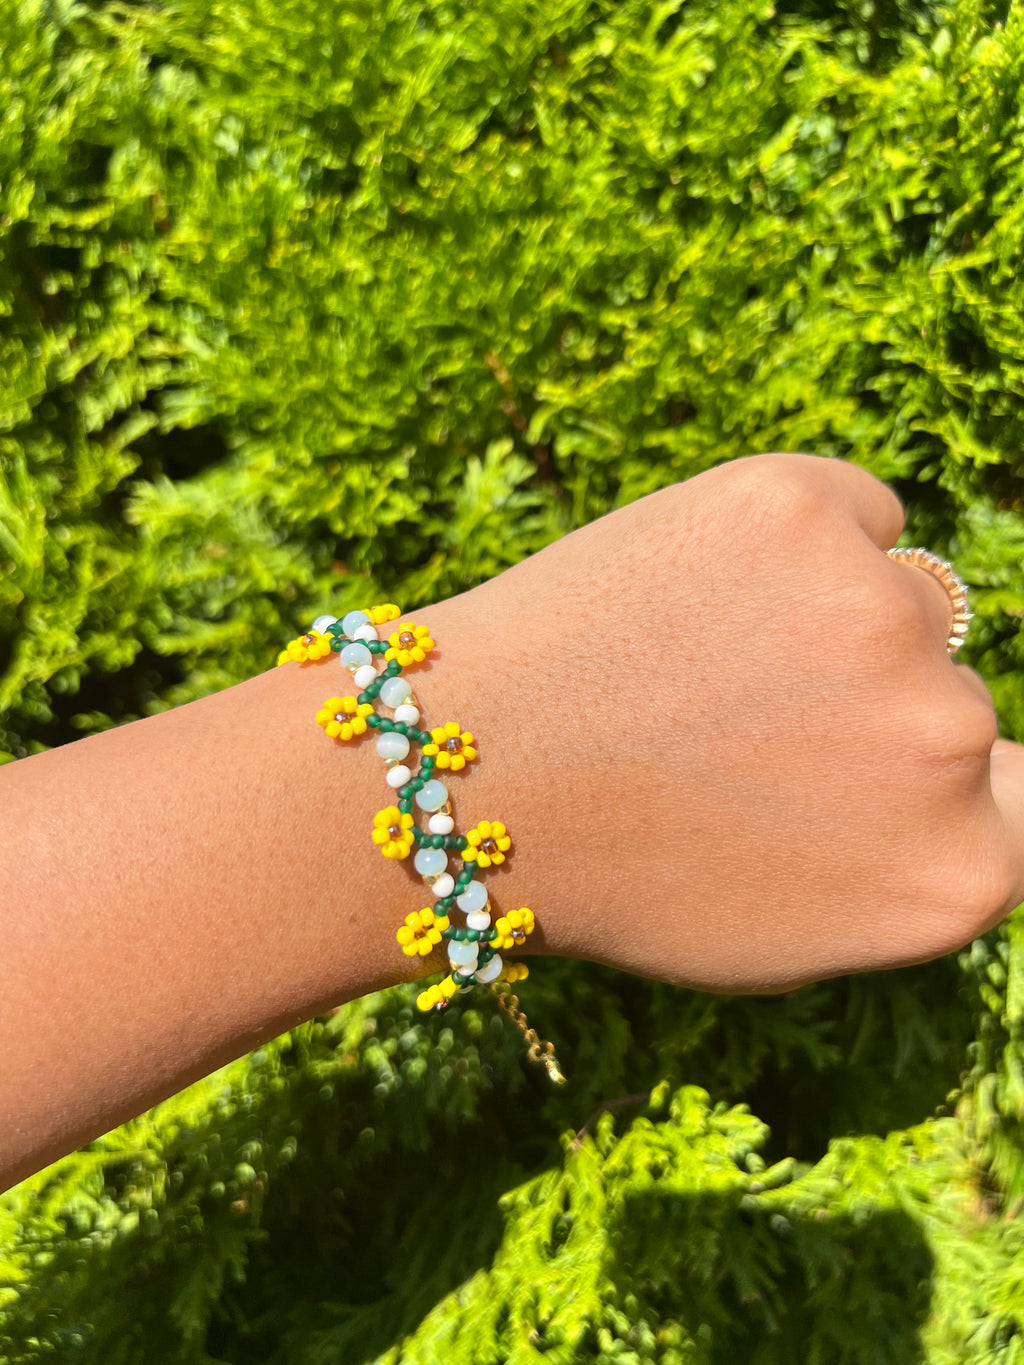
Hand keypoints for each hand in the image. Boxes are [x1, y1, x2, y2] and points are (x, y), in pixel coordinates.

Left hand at [421, 453, 1023, 992]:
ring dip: (830, 620)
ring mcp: (875, 613)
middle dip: (868, 710)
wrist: (467, 772)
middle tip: (741, 729)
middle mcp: (944, 742)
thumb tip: (971, 785)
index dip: (952, 782)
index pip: (1023, 802)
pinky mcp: (794, 509)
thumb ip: (906, 863)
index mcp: (954, 877)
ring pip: (904, 597)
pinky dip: (798, 538)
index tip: (876, 764)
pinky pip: (854, 513)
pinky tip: (701, 589)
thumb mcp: (792, 935)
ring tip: (701, 662)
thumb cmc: (615, 866)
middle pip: (954, 696)